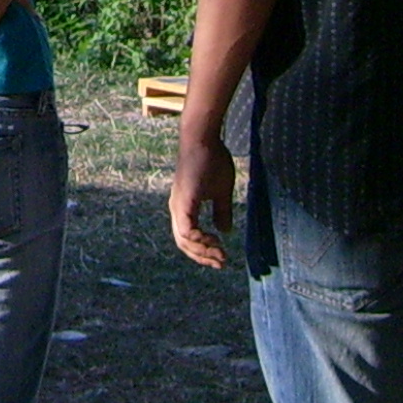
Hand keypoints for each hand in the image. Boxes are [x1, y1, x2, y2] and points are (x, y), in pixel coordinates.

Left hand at [171, 133, 237, 268]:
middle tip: (222, 263)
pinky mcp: (183, 201)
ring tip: (221, 255)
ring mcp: (178, 205)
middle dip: (203, 257)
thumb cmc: (212, 160)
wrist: (203, 139)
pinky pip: (185, 229)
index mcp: (184, 208)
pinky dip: (198, 239)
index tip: (223, 258)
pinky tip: (213, 241)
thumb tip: (225, 230)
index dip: (204, 251)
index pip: (189, 238)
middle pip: (184, 243)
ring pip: (184, 240)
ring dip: (202, 251)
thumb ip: (221, 211)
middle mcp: (177, 209)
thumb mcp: (221, 191)